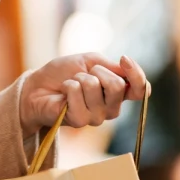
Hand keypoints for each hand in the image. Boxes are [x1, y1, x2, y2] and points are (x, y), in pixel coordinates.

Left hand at [20, 54, 149, 137]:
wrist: (38, 86)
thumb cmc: (64, 73)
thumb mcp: (91, 61)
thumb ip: (112, 66)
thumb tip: (126, 66)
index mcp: (117, 94)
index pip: (141, 90)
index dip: (137, 74)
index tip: (124, 59)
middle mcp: (111, 108)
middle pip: (117, 86)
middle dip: (96, 71)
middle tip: (82, 74)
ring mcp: (96, 117)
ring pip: (94, 86)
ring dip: (78, 78)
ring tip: (70, 84)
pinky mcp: (79, 121)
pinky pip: (77, 92)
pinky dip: (68, 85)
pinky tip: (63, 93)